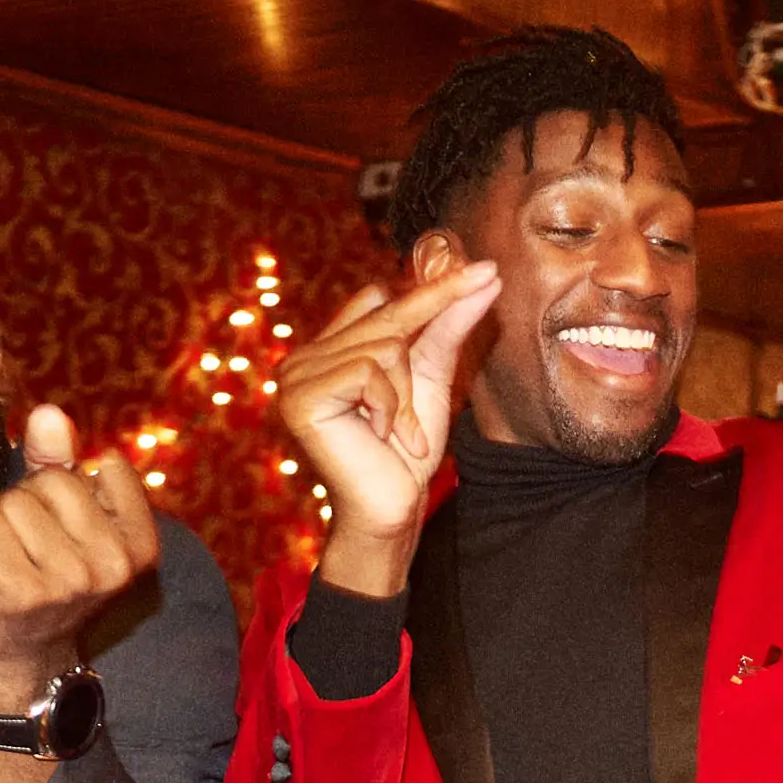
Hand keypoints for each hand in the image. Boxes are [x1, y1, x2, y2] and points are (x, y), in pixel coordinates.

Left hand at [0, 405, 159, 710]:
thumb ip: (60, 464)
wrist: (18, 654)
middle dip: (28, 502)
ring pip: (13, 502)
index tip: (67, 526)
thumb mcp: (64, 518)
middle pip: (54, 481)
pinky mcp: (20, 592)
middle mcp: (113, 566)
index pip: (105, 466)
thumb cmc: (43, 576)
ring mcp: (69, 582)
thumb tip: (50, 414)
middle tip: (29, 545)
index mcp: (140, 545)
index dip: (73, 485)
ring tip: (7, 557)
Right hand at [280, 259, 501, 595]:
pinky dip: (389, 406)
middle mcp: (304, 358)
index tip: (486, 271)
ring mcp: (295, 377)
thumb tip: (485, 276)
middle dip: (417, 363)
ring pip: (381, 346)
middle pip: (385, 319)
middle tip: (416, 420)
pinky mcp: (300, 398)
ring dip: (403, 395)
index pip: (379, 299)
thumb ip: (449, 327)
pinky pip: (366, 371)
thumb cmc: (406, 454)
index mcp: (327, 351)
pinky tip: (380, 437)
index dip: (431, 292)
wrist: (391, 511)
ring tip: (395, 434)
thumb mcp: (431, 379)